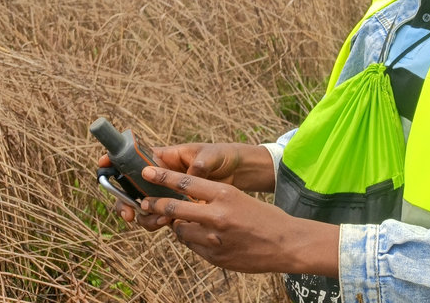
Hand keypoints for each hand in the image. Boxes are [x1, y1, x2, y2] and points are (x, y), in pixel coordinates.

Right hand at [96, 142, 264, 228]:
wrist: (239, 175)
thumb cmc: (223, 157)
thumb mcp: (212, 156)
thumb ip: (199, 164)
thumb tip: (191, 174)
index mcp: (165, 157)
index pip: (134, 156)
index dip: (115, 160)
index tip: (102, 164)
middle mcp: (161, 175)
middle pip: (131, 186)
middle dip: (123, 199)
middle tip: (126, 212)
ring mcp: (167, 192)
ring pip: (142, 205)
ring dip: (142, 214)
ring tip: (155, 218)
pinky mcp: (177, 207)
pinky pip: (159, 216)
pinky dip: (157, 221)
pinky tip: (167, 223)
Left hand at [138, 165, 339, 275]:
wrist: (286, 243)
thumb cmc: (265, 217)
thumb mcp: (240, 199)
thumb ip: (213, 200)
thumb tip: (188, 204)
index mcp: (225, 194)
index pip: (186, 182)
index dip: (163, 177)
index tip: (148, 172)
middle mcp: (217, 216)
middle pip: (174, 207)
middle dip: (155, 204)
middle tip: (144, 202)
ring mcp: (214, 239)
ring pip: (181, 230)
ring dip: (179, 226)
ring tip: (187, 223)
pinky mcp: (214, 257)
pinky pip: (193, 246)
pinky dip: (193, 241)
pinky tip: (205, 238)